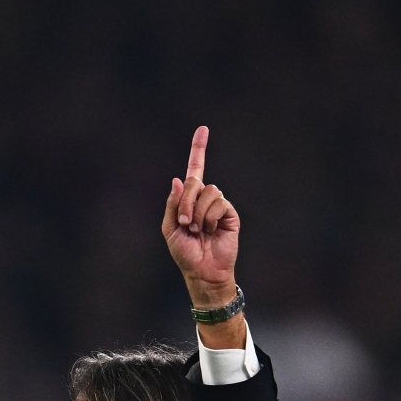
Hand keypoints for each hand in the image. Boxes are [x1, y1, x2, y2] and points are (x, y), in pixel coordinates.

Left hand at [162, 126, 240, 306]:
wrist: (202, 271)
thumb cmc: (185, 253)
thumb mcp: (170, 229)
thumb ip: (173, 204)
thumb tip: (178, 179)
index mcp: (189, 199)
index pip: (195, 169)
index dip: (199, 149)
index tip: (203, 129)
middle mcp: (205, 198)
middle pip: (195, 182)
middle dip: (186, 202)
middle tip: (185, 223)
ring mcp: (218, 205)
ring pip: (208, 192)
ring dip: (198, 212)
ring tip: (198, 230)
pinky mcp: (230, 214)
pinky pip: (219, 203)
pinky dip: (210, 217)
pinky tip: (210, 230)